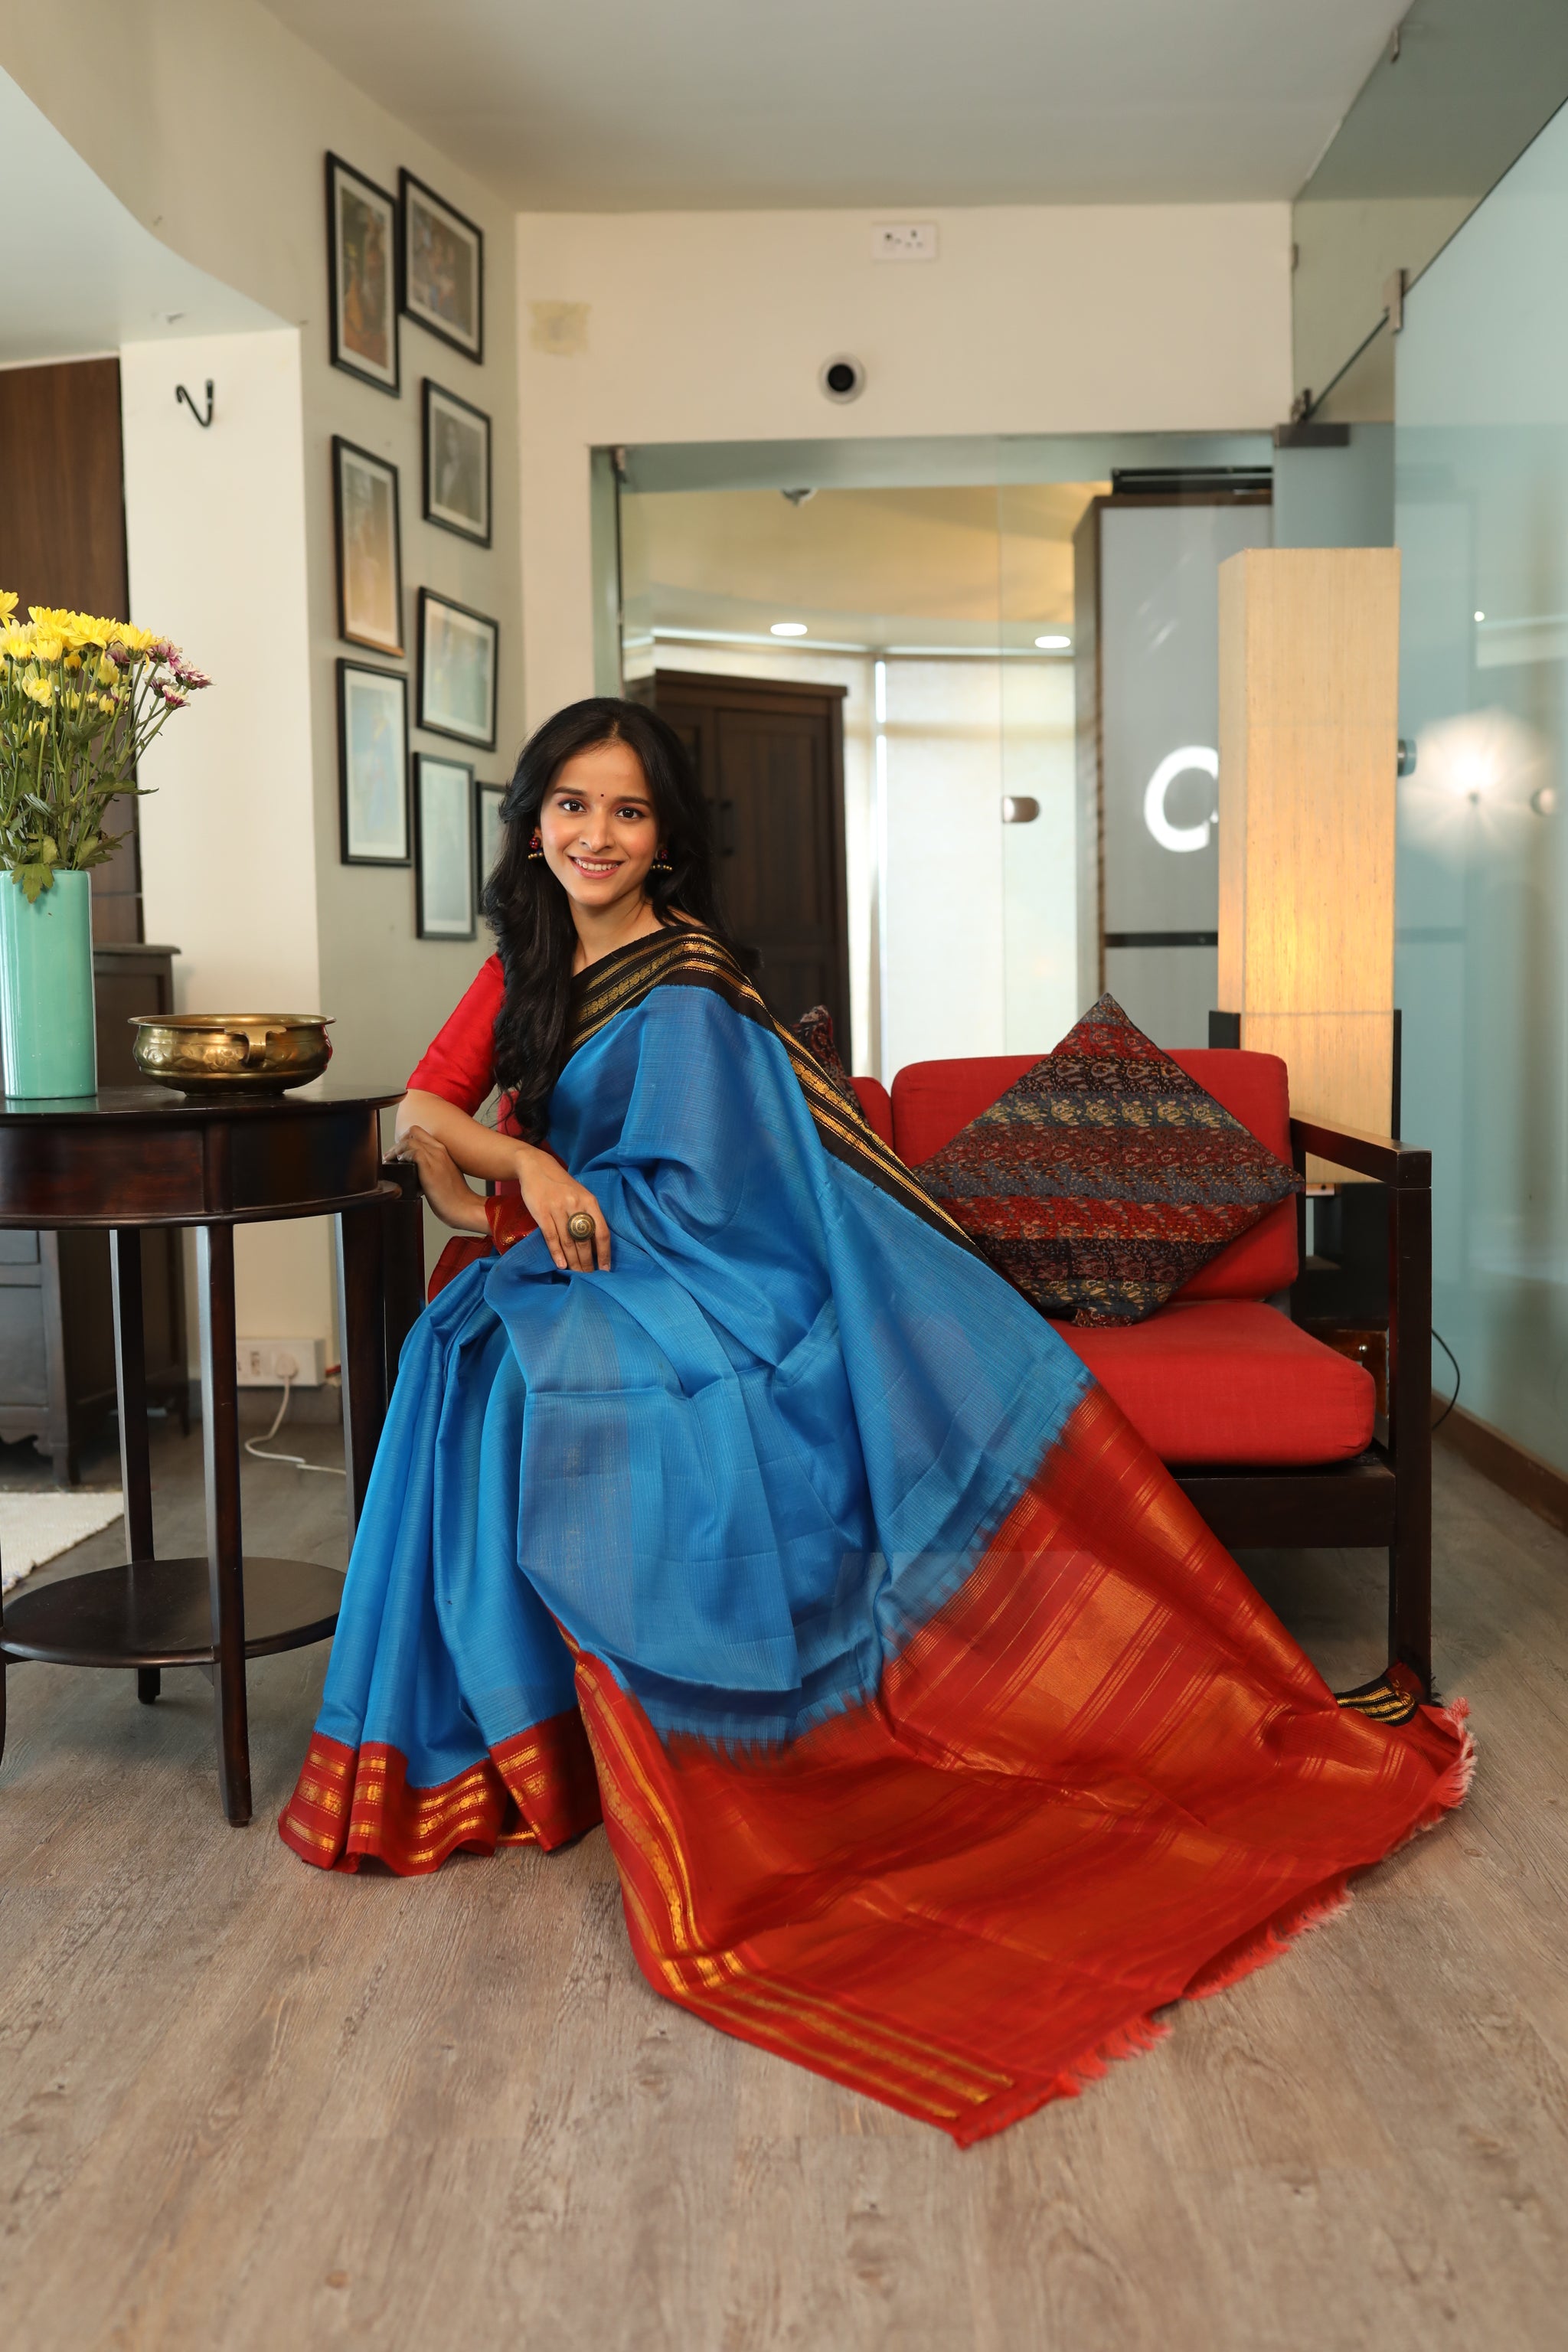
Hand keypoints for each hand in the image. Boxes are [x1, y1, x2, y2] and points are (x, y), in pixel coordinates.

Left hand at [393, 1126, 487, 1233]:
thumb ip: (432, 1167)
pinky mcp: (431, 1168)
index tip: (398, 1152)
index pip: (420, 1133)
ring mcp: (436, 1158)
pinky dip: (402, 1156)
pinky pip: (413, 1152)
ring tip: (389, 1160)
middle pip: (413, 1131)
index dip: (405, 1139)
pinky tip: (399, 1164)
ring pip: (410, 1140)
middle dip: (397, 1142)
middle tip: (390, 1156)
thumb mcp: (443, 1175)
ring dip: (396, 1149)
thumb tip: (414, 1170)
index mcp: (443, 1150)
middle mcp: (439, 1150)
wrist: (464, 1207)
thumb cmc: (453, 1196)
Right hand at [515, 1147, 610, 1271]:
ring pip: (569, 1242)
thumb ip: (588, 1215)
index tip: (606, 1269)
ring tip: (577, 1275)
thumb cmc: (561, 1185)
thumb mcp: (580, 1195)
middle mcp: (576, 1205)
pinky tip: (561, 1265)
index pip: (602, 1232)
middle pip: (585, 1241)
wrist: (536, 1167)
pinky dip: (557, 1253)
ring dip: (573, 1261)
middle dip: (588, 1262)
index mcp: (590, 1202)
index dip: (605, 1253)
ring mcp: (558, 1208)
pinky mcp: (542, 1212)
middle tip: (589, 1277)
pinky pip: (551, 1237)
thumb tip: (596, 1244)